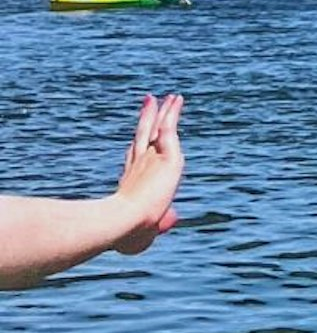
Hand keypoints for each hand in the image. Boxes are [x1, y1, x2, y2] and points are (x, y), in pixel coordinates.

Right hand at [112, 93, 183, 252]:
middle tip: (149, 104)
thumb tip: (173, 217)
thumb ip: (159, 226)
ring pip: (156, 127)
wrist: (123, 223)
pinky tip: (176, 100)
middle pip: (144, 136)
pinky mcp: (165, 154)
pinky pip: (169, 127)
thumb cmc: (129, 235)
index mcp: (131, 184)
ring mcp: (150, 158)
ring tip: (167, 98)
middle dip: (147, 121)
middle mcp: (139, 166)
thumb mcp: (146, 234)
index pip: (135, 160)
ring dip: (163, 111)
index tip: (137, 139)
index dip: (137, 148)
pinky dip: (172, 113)